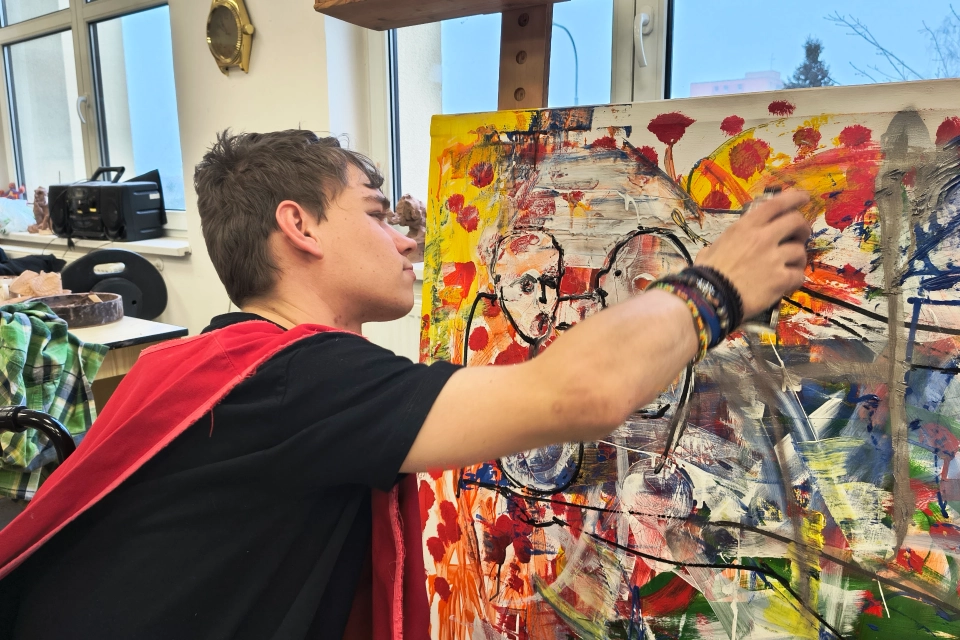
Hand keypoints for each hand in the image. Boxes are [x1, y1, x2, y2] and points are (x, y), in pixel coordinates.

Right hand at [695, 190, 811, 318]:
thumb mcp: (711, 249)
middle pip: (796, 221)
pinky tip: (788, 284)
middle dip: (802, 227)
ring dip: (798, 258)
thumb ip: (724, 244)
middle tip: (801, 235)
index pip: (776, 204)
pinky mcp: (781, 279)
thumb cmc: (706, 274)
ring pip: (800, 251)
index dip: (793, 198)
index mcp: (746, 227)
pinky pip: (799, 275)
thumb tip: (717, 249)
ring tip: (791, 266)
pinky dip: (795, 279)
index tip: (804, 197)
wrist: (710, 298)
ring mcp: (774, 258)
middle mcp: (763, 238)